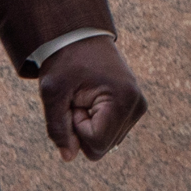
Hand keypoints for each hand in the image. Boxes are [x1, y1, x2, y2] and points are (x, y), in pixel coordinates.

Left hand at [39, 36, 146, 161]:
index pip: (96, 144)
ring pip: (106, 142)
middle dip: (83, 128)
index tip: (74, 99)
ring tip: (85, 95)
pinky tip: (93, 97)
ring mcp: (138, 107)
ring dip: (89, 124)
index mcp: (122, 99)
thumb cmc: (64, 60)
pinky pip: (111, 132)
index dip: (76, 126)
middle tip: (77, 97)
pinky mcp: (134, 106)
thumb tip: (69, 157)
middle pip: (102, 147)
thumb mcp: (52, 92)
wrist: (79, 33)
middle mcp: (136, 105)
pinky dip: (97, 121)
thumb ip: (58, 128)